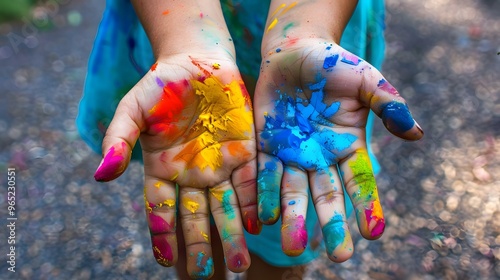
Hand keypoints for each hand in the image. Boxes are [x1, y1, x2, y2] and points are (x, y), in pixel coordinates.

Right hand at [93, 54, 258, 277]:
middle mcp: (192, 174)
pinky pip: (250, 182)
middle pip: (197, 217)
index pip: (162, 210)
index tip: (167, 262)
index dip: (163, 235)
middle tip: (210, 274)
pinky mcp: (245, 152)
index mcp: (162, 169)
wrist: (199, 60)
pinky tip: (255, 225)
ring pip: (226, 207)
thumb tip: (101, 175)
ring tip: (239, 265)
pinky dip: (252, 204)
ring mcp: (220, 165)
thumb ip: (118, 139)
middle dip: (201, 245)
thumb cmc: (161, 84)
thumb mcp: (133, 109)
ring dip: (232, 235)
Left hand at [254, 39, 422, 261]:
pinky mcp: (266, 147)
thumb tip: (416, 133)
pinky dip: (263, 196)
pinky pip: (264, 175)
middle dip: (332, 225)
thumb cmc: (335, 65)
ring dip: (293, 219)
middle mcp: (320, 158)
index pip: (360, 182)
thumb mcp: (366, 80)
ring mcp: (292, 155)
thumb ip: (388, 104)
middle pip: (326, 196)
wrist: (294, 52)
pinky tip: (262, 218)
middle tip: (339, 256)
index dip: (368, 206)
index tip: (374, 233)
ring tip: (294, 248)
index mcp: (348, 146)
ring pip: (292, 192)